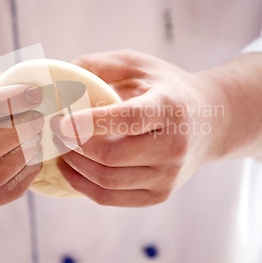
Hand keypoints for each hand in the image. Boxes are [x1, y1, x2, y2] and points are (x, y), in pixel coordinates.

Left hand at [54, 49, 261, 206]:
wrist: (209, 120)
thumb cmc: (165, 88)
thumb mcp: (137, 64)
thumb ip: (98, 65)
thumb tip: (56, 78)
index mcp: (170, 107)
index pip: (129, 119)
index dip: (91, 122)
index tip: (61, 120)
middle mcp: (174, 146)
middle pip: (111, 156)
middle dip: (73, 145)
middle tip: (54, 131)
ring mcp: (168, 176)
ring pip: (106, 180)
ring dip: (74, 165)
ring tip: (60, 148)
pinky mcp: (159, 195)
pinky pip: (110, 198)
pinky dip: (82, 185)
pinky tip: (72, 167)